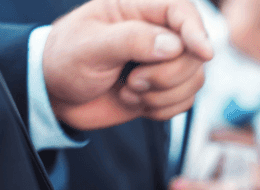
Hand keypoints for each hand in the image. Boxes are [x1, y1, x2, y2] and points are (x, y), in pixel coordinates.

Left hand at [43, 0, 213, 129]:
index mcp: (137, 8)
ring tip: (129, 91)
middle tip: (134, 81)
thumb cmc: (65, 60)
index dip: (196, 31)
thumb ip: (131, 40)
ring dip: (163, 95)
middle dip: (168, 75)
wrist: (56, 95)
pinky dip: (162, 109)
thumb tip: (173, 45)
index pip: (181, 11)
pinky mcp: (165, 89)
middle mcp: (157, 32)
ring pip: (194, 80)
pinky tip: (135, 102)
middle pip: (194, 53)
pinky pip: (185, 102)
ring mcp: (164, 62)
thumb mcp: (90, 46)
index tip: (204, 53)